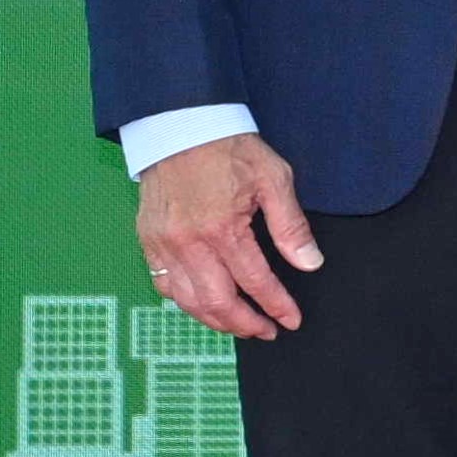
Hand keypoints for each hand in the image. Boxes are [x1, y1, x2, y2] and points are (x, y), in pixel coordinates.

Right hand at [136, 134, 322, 341]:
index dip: (276, 306)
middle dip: (245, 324)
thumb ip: (291, 226)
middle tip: (266, 332)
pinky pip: (164, 283)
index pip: (256, 282)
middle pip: (217, 302)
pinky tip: (204, 303)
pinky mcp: (147, 239)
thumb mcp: (274, 179)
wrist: (179, 125)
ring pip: (187, 300)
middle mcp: (188, 243)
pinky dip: (185, 301)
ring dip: (215, 319)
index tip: (291, 320)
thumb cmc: (229, 149)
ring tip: (239, 324)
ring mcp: (162, 244)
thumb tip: (310, 263)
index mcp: (222, 229)